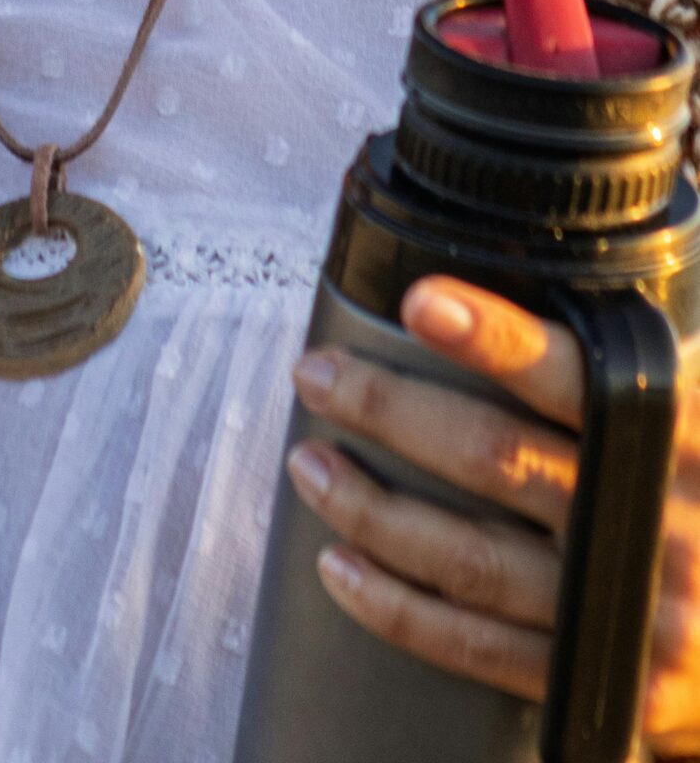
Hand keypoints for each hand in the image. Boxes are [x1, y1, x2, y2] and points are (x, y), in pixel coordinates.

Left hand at [287, 276, 699, 753]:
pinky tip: (343, 567)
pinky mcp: (603, 684)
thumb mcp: (686, 426)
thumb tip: (497, 288)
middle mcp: (651, 523)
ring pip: (469, 556)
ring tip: (311, 464)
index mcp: (673, 438)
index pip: (575, 375)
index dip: (497, 338)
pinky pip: (479, 647)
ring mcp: (625, 611)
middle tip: (318, 375)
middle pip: (496, 458)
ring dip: (372, 509)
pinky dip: (399, 608)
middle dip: (390, 410)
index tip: (421, 302)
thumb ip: (613, 372)